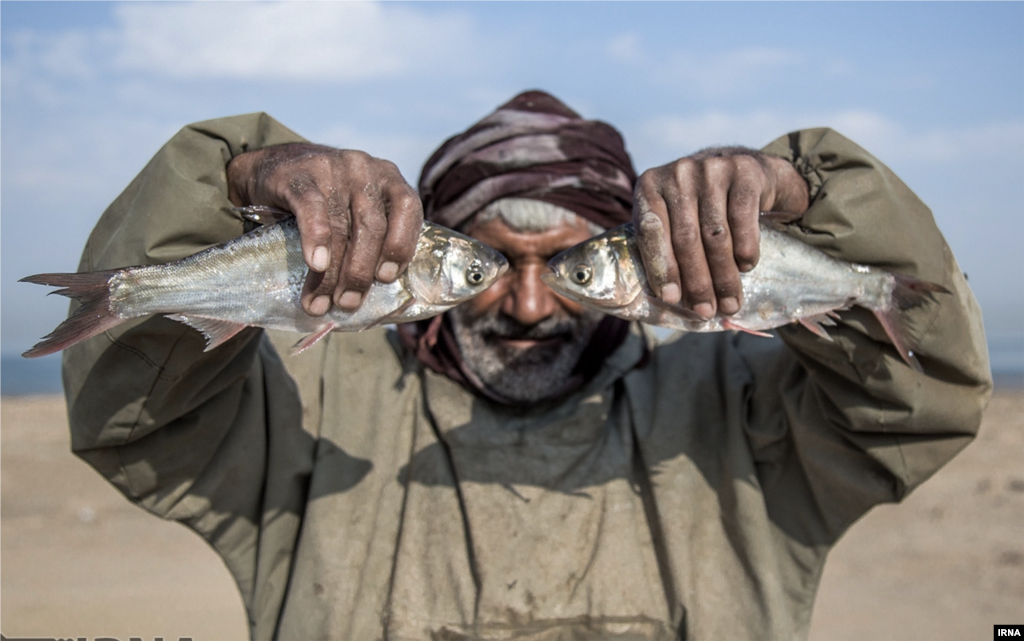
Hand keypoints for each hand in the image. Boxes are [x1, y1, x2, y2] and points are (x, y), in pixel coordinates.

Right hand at [227, 143, 422, 315]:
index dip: (401, 245)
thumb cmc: (326, 203)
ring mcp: (332, 168)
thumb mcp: (356, 210)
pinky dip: (315, 239)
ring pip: (339, 226)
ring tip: (321, 302)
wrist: (273, 168)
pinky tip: (316, 264)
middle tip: (348, 303)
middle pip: (371, 226)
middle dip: (360, 272)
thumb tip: (375, 296)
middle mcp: (364, 169)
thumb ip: (373, 239)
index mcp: (388, 178)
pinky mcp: (299, 175)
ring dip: (332, 272)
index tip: (386, 278)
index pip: (408, 208)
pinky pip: (311, 209)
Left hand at [632, 147, 808, 317]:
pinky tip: (746, 267)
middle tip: (706, 311)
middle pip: (686, 238)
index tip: (671, 299)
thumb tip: (671, 300)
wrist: (744, 170)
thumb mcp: (673, 216)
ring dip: (724, 276)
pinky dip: (745, 250)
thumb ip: (663, 247)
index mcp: (650, 186)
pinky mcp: (743, 171)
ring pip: (716, 235)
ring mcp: (711, 168)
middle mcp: (678, 173)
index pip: (650, 232)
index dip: (661, 268)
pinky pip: (743, 220)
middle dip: (697, 281)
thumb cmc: (700, 206)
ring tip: (729, 302)